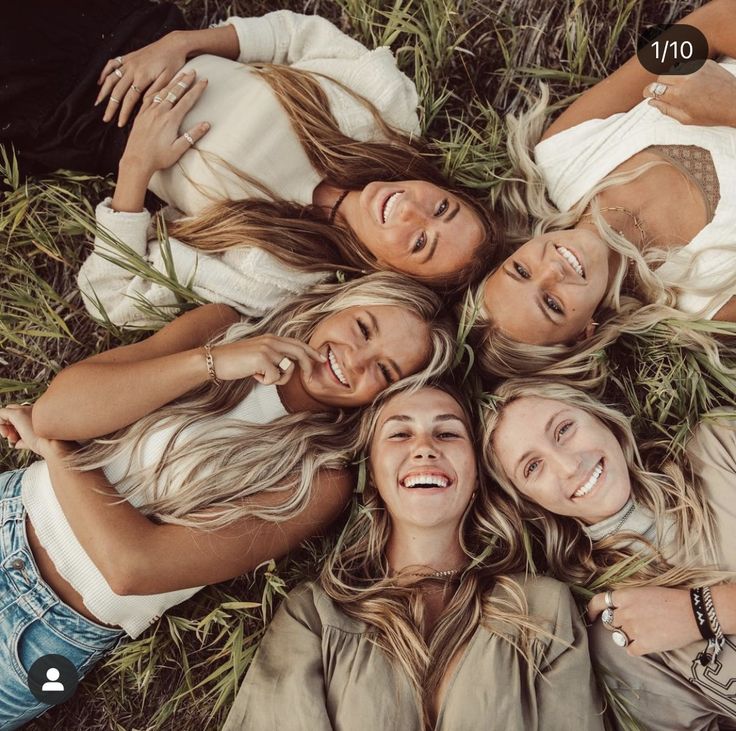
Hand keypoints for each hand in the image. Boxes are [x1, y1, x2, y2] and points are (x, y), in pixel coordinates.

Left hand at [0, 405, 47, 456]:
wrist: (54, 445)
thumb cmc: (47, 446)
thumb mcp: (34, 442)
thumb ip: (23, 440)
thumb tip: (15, 443)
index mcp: (40, 414)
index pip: (23, 416)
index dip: (16, 428)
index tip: (18, 440)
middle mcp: (34, 409)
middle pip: (14, 412)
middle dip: (10, 426)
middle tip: (12, 438)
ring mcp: (26, 410)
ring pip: (7, 412)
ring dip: (4, 426)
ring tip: (10, 437)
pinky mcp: (18, 413)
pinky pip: (0, 413)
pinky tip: (5, 434)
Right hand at [96, 31, 189, 126]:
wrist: (174, 44)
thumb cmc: (174, 63)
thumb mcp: (169, 79)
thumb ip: (157, 91)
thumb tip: (145, 104)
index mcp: (143, 77)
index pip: (130, 99)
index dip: (123, 113)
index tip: (119, 124)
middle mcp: (132, 69)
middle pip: (117, 91)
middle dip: (110, 106)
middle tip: (105, 119)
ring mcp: (129, 62)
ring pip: (111, 78)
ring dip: (103, 91)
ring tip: (98, 103)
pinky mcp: (128, 57)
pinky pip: (112, 64)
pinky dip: (104, 73)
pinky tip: (100, 82)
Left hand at [118, 71, 209, 179]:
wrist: (136, 160)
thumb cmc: (159, 158)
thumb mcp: (179, 149)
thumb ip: (192, 135)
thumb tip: (206, 124)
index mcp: (171, 120)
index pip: (187, 100)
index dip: (196, 90)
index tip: (204, 81)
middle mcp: (159, 112)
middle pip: (174, 91)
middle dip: (185, 80)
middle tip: (192, 71)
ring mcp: (149, 112)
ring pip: (162, 92)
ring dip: (172, 82)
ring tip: (179, 74)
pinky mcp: (141, 115)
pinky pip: (149, 97)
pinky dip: (157, 89)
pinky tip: (160, 86)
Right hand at [211, 335, 326, 385]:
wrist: (214, 360)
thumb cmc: (235, 361)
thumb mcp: (258, 354)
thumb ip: (274, 356)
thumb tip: (290, 366)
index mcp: (272, 338)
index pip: (298, 343)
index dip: (311, 352)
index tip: (321, 359)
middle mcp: (272, 341)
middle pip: (300, 353)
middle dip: (308, 366)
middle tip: (309, 377)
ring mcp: (268, 349)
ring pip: (288, 369)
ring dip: (277, 378)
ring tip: (260, 375)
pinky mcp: (263, 359)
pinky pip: (275, 378)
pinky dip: (265, 382)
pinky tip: (253, 376)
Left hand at [588, 586, 701, 655]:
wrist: (692, 613)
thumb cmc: (671, 599)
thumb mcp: (644, 591)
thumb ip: (627, 600)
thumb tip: (616, 608)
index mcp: (624, 596)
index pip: (598, 602)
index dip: (592, 609)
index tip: (590, 616)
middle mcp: (625, 613)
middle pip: (610, 622)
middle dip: (618, 623)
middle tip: (633, 623)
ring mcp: (633, 630)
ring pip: (619, 636)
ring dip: (627, 636)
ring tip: (643, 631)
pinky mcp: (644, 645)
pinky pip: (630, 650)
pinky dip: (636, 648)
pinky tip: (647, 643)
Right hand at [643, 59, 735, 126]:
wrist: (735, 102)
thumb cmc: (711, 114)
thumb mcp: (685, 119)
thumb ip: (666, 110)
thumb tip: (652, 102)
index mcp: (678, 95)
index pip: (653, 88)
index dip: (647, 92)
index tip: (647, 95)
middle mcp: (685, 79)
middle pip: (661, 77)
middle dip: (659, 85)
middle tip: (663, 93)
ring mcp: (696, 69)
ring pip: (673, 69)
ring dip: (671, 78)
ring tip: (677, 87)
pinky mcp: (705, 63)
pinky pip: (687, 65)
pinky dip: (684, 73)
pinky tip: (691, 82)